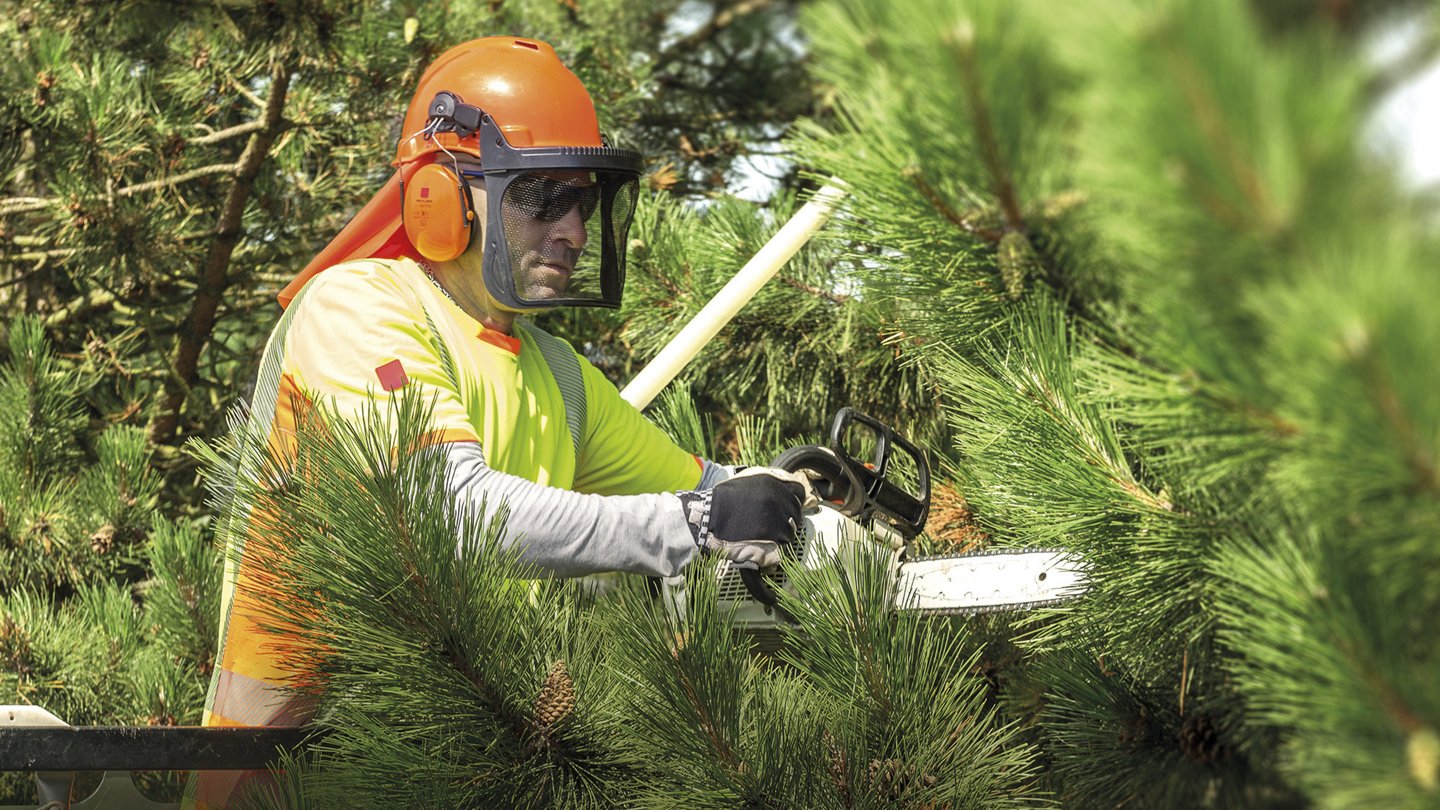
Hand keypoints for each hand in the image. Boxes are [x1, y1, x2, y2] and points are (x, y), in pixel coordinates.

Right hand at [678, 467, 818, 569]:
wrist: (705, 519)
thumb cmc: (722, 500)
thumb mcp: (748, 479)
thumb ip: (771, 483)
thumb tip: (791, 493)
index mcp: (774, 484)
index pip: (799, 493)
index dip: (794, 501)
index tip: (787, 508)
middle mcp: (778, 502)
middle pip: (796, 516)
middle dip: (785, 521)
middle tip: (768, 526)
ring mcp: (776, 524)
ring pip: (789, 536)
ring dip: (778, 538)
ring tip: (760, 537)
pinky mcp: (770, 544)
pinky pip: (780, 552)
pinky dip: (772, 554)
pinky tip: (760, 549)